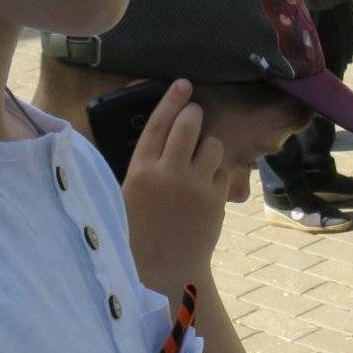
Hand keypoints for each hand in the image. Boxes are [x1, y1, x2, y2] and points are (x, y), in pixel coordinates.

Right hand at [121, 79, 228, 286]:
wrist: (166, 268)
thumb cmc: (141, 231)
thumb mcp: (128, 194)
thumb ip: (144, 165)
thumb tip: (160, 134)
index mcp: (140, 171)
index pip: (157, 124)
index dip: (171, 100)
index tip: (183, 84)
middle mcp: (169, 174)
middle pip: (189, 125)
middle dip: (194, 114)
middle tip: (194, 114)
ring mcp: (195, 186)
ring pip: (212, 144)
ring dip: (208, 146)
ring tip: (199, 160)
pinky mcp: (217, 198)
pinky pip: (223, 170)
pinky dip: (217, 173)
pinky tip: (206, 188)